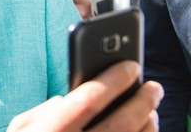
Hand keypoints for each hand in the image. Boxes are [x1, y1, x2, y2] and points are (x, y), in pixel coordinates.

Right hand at [7, 61, 162, 131]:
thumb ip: (39, 113)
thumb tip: (64, 100)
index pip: (88, 100)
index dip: (112, 80)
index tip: (129, 66)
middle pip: (119, 122)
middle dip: (141, 100)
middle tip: (152, 85)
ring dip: (147, 123)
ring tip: (151, 108)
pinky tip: (145, 131)